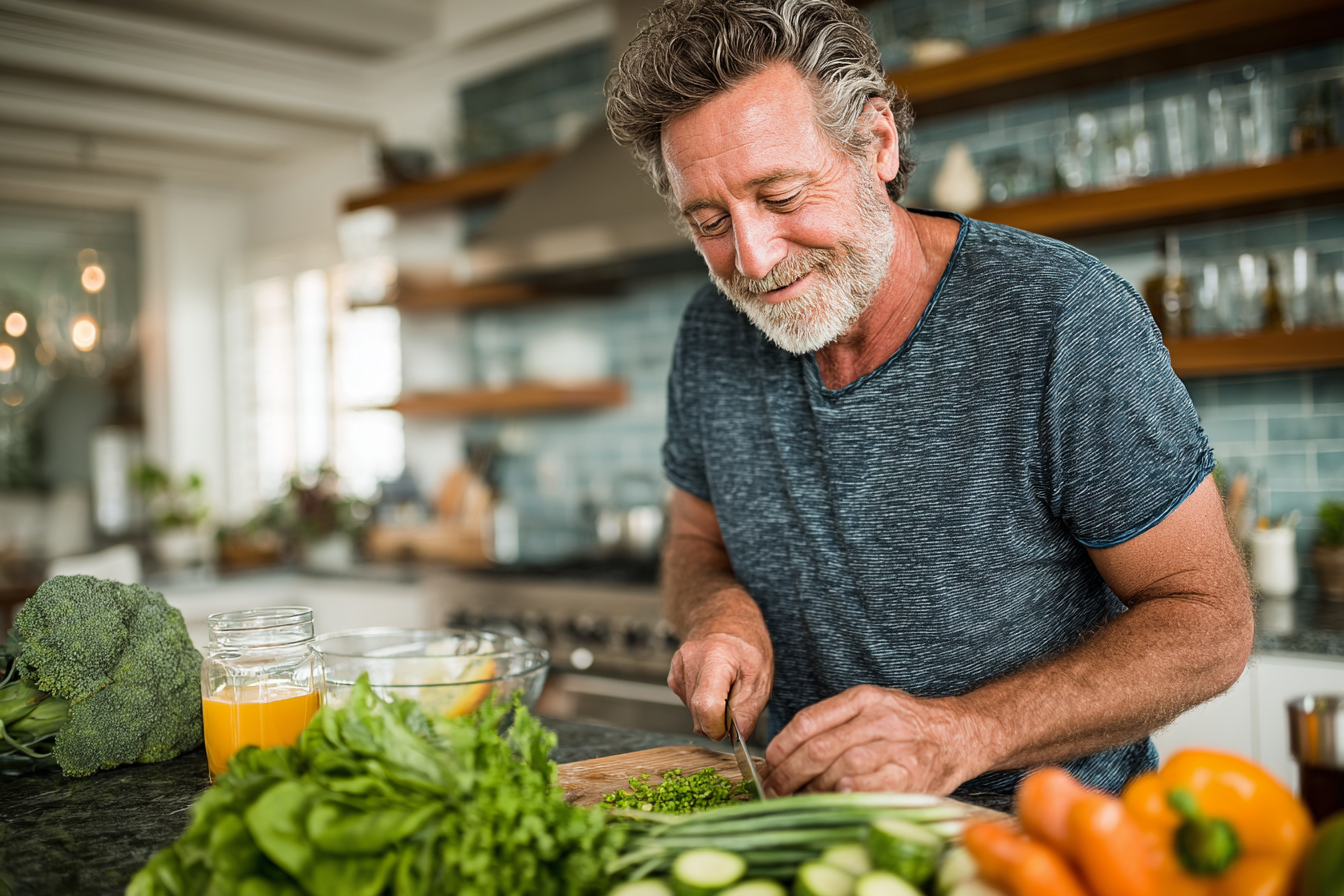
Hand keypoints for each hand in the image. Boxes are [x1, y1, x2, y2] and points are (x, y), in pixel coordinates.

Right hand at [668, 630, 771, 740]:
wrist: (728, 621)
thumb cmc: (747, 645)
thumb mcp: (761, 678)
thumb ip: (748, 711)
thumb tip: (736, 736)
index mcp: (715, 657)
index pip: (706, 707)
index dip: (718, 726)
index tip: (729, 729)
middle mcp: (690, 661)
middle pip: (698, 712)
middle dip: (718, 720)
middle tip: (736, 703)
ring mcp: (678, 668)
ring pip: (693, 711)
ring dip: (712, 711)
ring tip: (727, 689)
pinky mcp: (674, 676)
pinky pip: (689, 703)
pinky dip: (704, 703)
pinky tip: (714, 686)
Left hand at [763, 685, 985, 796]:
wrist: (960, 734)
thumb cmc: (907, 724)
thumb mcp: (871, 706)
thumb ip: (834, 722)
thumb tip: (787, 754)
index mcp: (865, 698)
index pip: (810, 720)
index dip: (783, 745)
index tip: (769, 763)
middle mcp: (880, 719)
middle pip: (820, 749)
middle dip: (789, 774)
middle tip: (774, 789)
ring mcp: (897, 747)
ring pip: (840, 770)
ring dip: (812, 789)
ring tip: (797, 798)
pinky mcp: (912, 775)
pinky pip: (868, 787)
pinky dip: (845, 796)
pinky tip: (832, 799)